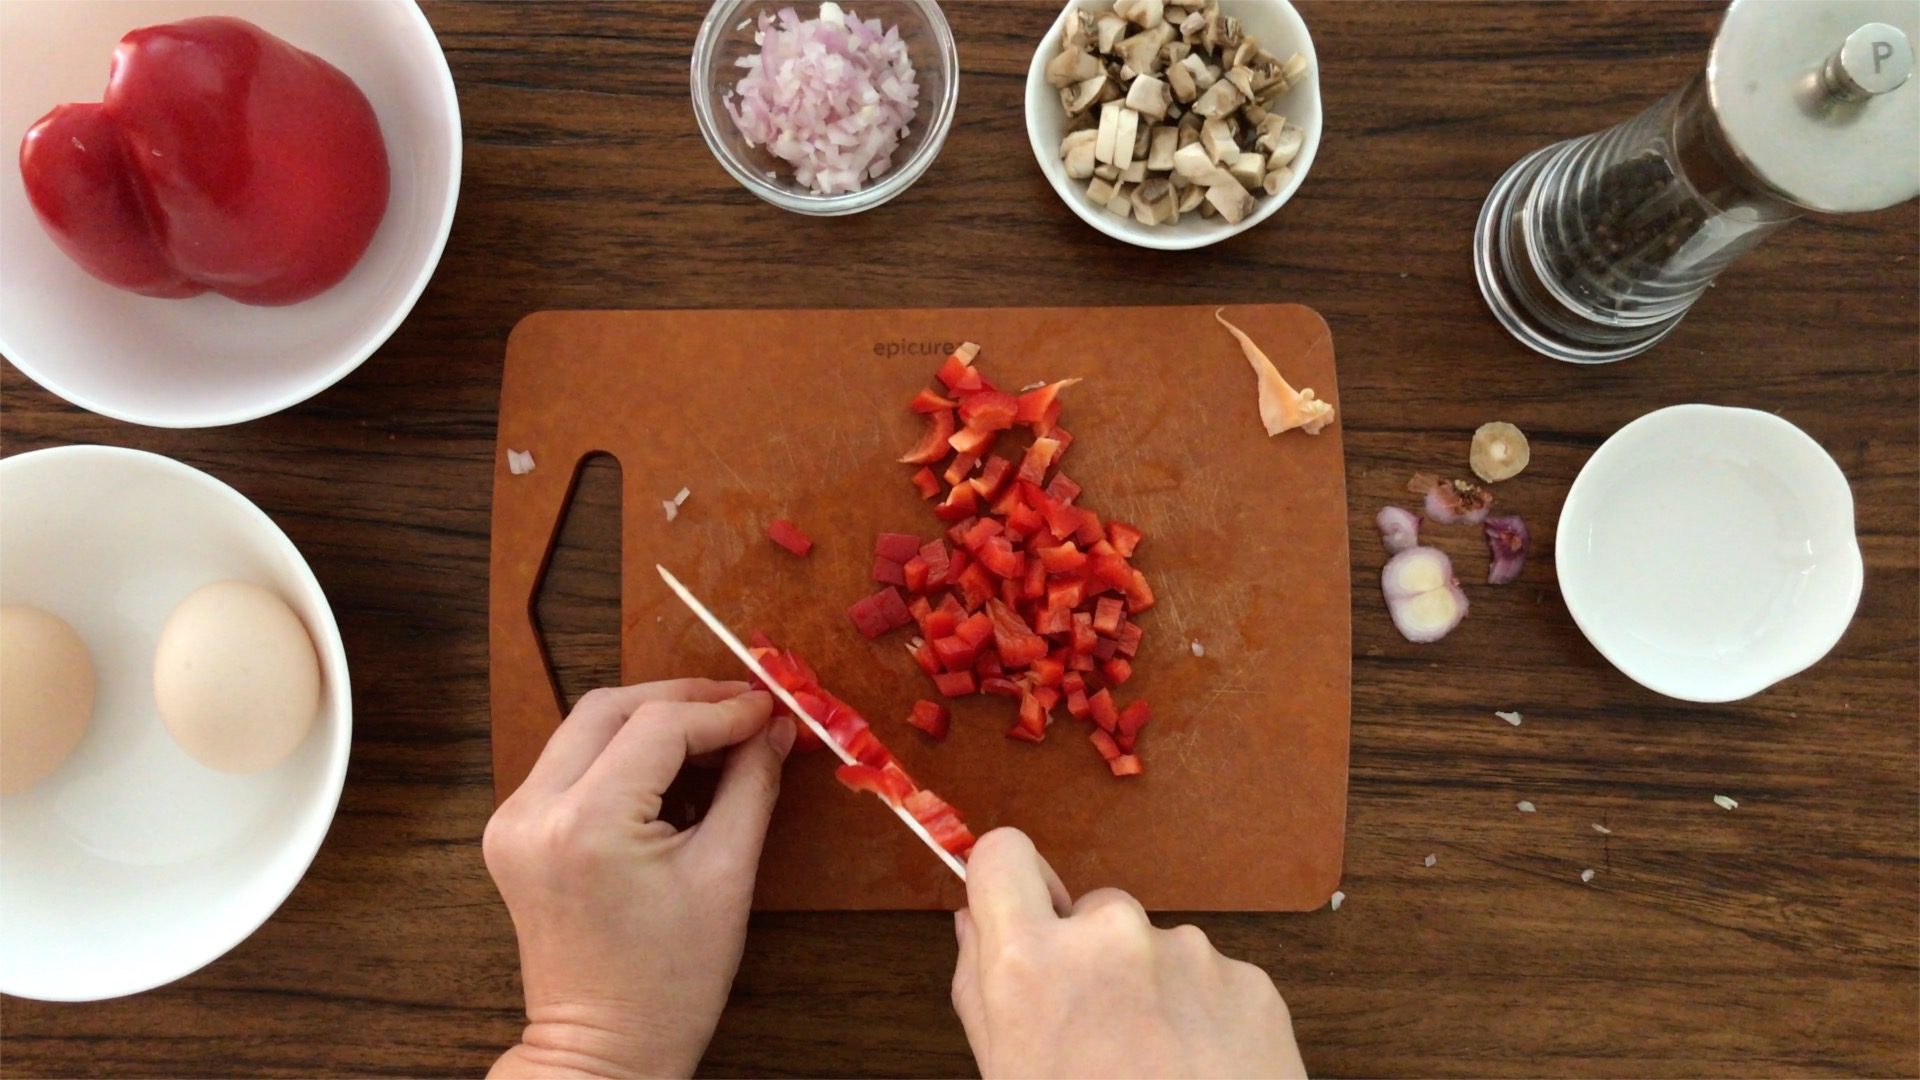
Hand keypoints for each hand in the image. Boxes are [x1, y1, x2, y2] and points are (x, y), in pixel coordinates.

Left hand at [484, 679, 794, 1078]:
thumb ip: (751, 786)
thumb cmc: (671, 980)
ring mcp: (513, 820)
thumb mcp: (727, 876)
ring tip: (714, 734)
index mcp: (587, 824)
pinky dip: (620, 750)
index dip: (721, 710)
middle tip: (743, 707)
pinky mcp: (513, 831)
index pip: (659, 726)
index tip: (768, 710)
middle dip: (682, 700)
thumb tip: (773, 728)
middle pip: (609, 708)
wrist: (603, 1049)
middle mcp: (534, 811)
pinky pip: (569, 761)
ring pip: (584, 727)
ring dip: (649, 720)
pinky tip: (668, 766)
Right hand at [950, 829, 1306, 1079]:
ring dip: (1150, 988)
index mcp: (1033, 966)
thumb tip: (972, 924)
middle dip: (1088, 956)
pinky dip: (1202, 1014)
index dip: (1005, 881)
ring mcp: (1188, 953)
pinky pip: (1209, 975)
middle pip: (1087, 908)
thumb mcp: (1007, 1075)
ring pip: (1153, 946)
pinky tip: (1197, 1071)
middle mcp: (1111, 939)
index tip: (1015, 910)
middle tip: (1098, 1034)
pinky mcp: (1248, 978)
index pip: (1003, 854)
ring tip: (1154, 1067)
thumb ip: (981, 990)